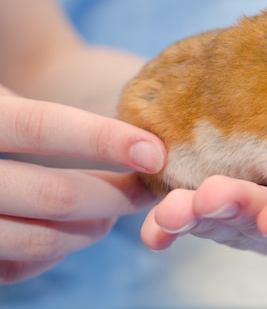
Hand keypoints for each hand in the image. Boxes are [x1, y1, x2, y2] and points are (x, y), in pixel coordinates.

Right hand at [0, 85, 166, 283]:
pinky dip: (59, 250)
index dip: (103, 140)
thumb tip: (133, 128)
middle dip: (119, 196)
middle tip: (150, 188)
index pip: (40, 126)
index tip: (154, 153)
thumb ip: (43, 111)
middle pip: (55, 195)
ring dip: (95, 227)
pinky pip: (19, 266)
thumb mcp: (1, 97)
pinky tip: (74, 226)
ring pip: (43, 240)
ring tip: (115, 208)